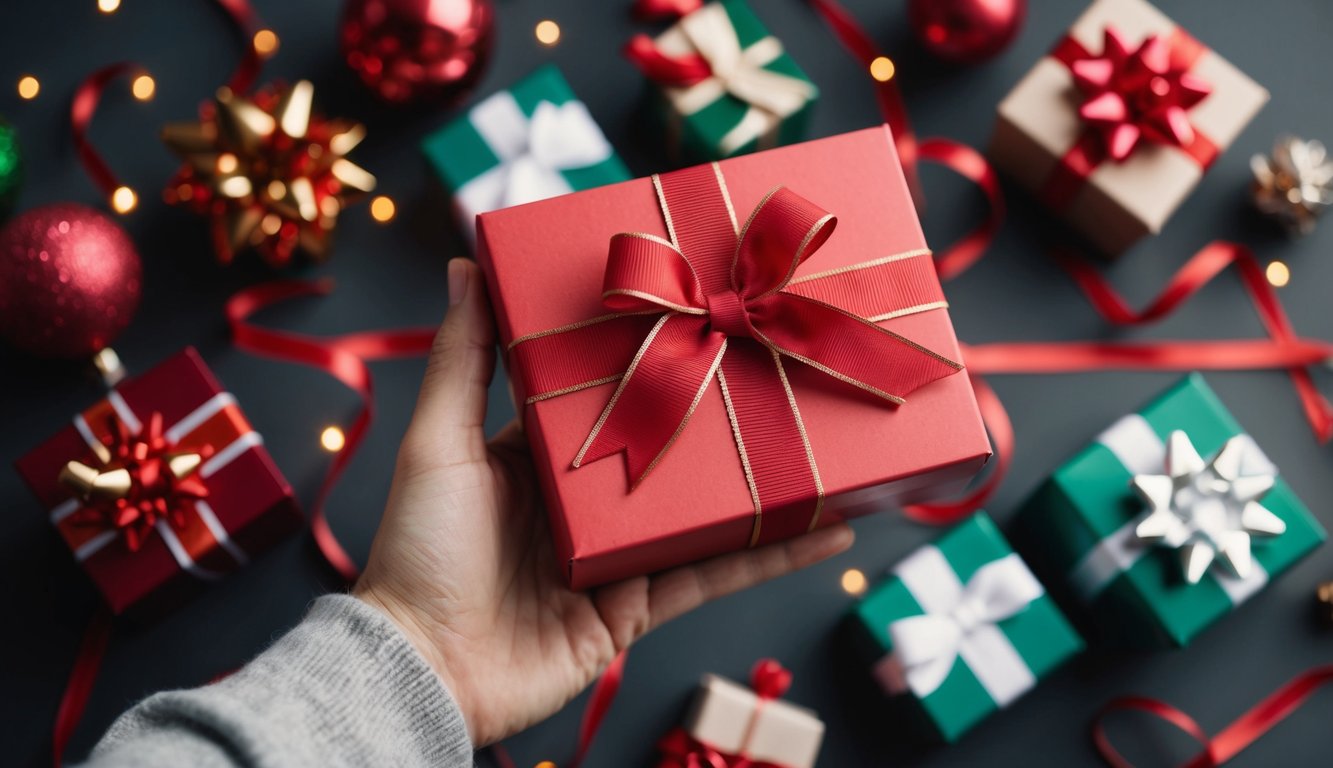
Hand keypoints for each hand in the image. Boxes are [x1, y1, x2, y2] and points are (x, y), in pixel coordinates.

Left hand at [354, 259, 853, 746]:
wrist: (423, 670)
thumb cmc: (419, 551)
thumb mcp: (439, 443)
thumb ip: (464, 360)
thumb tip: (463, 264)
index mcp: (540, 454)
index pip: (607, 393)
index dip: (651, 357)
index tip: (701, 312)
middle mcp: (585, 501)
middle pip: (668, 449)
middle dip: (722, 416)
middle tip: (782, 366)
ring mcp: (616, 556)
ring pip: (703, 511)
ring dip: (766, 485)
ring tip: (829, 444)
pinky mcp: (640, 607)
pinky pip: (715, 575)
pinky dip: (772, 554)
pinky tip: (827, 528)